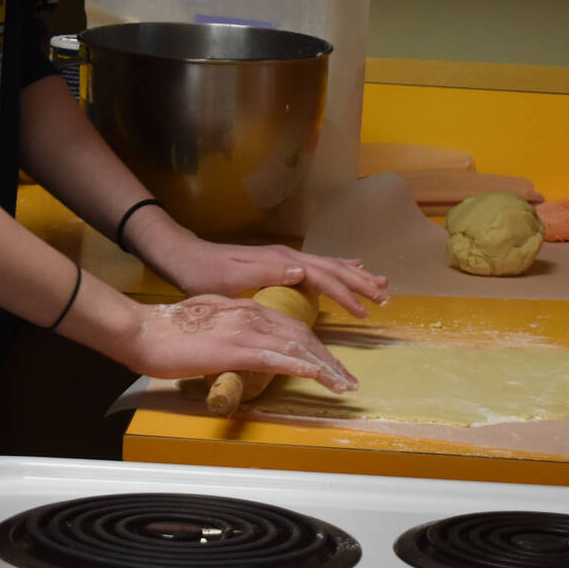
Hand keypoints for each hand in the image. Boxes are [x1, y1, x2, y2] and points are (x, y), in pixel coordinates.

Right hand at [123, 296, 357, 394]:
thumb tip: (243, 348)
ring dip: (324, 367)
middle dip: (329, 360)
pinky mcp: (232, 348)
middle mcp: (250, 314)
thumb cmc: (168, 332)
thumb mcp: (209, 323)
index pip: (292, 327)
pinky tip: (316, 375)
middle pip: (302, 335)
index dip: (317, 347)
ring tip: (342, 385)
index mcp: (246, 308)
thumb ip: (231, 331)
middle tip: (348, 381)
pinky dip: (300, 365)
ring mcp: (243, 329)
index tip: (332, 367)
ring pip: (295, 345)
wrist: (142, 330)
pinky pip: (274, 357)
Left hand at [140, 231, 388, 317]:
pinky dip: (337, 267)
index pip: (321, 277)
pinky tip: (350, 266)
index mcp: (278, 262)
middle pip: (331, 268)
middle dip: (360, 283)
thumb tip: (301, 269)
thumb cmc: (202, 274)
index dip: (344, 293)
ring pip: (328, 265)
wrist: (183, 257)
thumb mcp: (229, 278)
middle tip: (385, 298)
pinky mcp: (278, 262)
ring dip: (354, 275)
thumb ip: (264, 273)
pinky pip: (317, 264)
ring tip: (380, 282)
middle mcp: (285, 256)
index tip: (364, 311)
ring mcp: (283, 257)